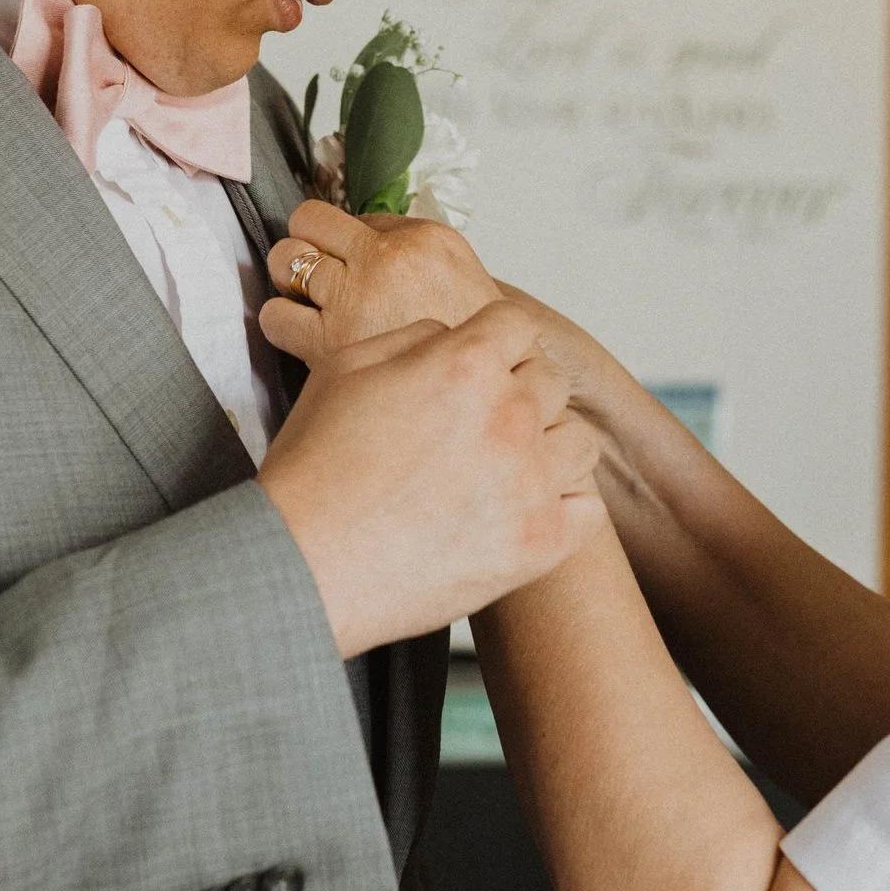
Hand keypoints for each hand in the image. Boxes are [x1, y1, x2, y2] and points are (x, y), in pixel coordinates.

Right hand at [256, 301, 607, 655]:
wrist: (302, 565)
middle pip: (550, 380)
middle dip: (517, 393)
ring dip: (547, 446)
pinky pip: (587, 510)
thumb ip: (414, 338)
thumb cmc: (314, 472)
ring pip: (578, 441)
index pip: (518, 325)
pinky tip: (523, 508)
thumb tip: (454, 336)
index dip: (496, 344)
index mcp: (465, 363)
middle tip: (479, 425)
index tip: (485, 365)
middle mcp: (509, 414)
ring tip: (504, 467)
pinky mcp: (540, 542)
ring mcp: (531, 481)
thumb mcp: (344, 369)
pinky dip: (562, 506)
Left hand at [262, 201, 501, 360]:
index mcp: (426, 240)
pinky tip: (301, 333)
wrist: (485, 397)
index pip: (362, 217)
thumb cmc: (473, 347)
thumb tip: (376, 242)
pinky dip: (282, 322)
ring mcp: (355, 297)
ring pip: (285, 258)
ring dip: (289, 277)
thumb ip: (423, 256)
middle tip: (319, 268)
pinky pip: (276, 316)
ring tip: (307, 298)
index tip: (356, 260)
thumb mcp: (472, 280)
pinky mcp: (328, 341)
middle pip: (312, 221)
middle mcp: (387, 260)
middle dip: (308, 241)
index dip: (353, 242)